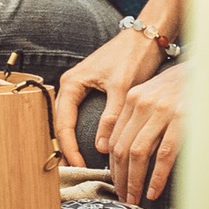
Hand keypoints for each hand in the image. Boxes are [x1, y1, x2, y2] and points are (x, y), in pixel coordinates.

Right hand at [54, 25, 170, 172]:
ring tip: (80, 164)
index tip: (78, 166)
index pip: (63, 123)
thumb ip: (111, 118)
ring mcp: (81, 87)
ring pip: (70, 120)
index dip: (69, 147)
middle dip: (67, 148)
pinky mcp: (93, 90)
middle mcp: (72, 85)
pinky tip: (91, 145)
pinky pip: (81, 115)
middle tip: (75, 171)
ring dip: (73, 141)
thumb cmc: (132, 56)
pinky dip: (82, 132)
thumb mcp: (122, 88)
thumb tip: (101, 148)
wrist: (145, 37)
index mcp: (72, 83)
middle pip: (62, 123)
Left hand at [103, 63, 190, 203]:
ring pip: (138, 153)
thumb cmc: (183, 84)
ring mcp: (162, 111)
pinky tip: (153, 190)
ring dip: (134, 181)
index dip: (112, 164)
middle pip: (121, 148)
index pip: (114, 138)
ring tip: (134, 198)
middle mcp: (143, 103)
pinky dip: (156, 176)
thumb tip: (123, 149)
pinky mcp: (182, 120)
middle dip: (120, 177)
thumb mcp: (154, 93)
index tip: (115, 182)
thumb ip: (137, 116)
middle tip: (123, 197)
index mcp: (133, 98)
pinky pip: (164, 154)